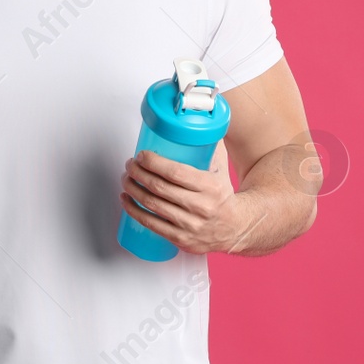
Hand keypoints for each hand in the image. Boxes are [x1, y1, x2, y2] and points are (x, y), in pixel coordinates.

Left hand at [120, 148, 244, 254]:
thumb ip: (208, 146)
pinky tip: (126, 200)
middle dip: (138, 173)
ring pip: (152, 205)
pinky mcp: (180, 239)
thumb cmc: (223, 195)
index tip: (142, 155)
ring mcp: (189, 225)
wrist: (236, 227)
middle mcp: (200, 207)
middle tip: (130, 165)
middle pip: (159, 188)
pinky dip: (134, 211)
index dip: (153, 162)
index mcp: (210, 186)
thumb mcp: (221, 170)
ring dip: (133, 189)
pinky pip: (151, 224)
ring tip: (127, 179)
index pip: (175, 172)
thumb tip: (196, 124)